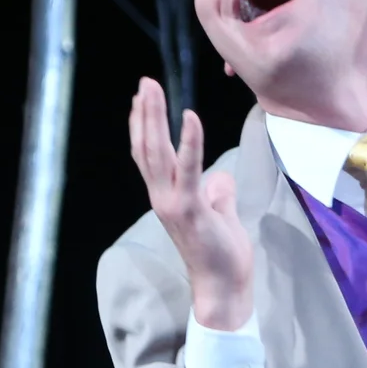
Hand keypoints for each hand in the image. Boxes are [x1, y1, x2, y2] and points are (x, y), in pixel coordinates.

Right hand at [130, 76, 252, 329]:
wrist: (223, 286)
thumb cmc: (222, 254)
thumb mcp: (220, 215)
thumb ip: (217, 195)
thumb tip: (221, 180)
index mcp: (167, 196)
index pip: (148, 155)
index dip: (143, 126)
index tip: (143, 99)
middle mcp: (162, 197)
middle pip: (146, 147)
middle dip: (145, 112)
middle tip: (144, 82)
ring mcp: (173, 203)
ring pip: (157, 153)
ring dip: (155, 118)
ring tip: (153, 89)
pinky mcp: (190, 208)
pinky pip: (188, 169)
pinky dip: (189, 142)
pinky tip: (190, 117)